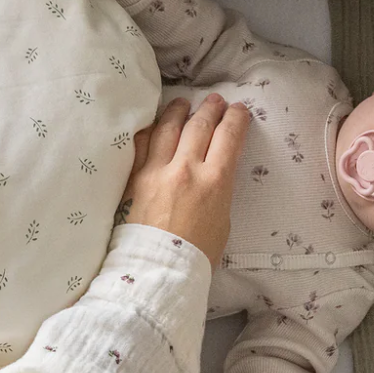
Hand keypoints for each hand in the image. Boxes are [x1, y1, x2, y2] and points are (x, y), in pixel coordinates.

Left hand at [119, 94, 249, 265]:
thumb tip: (212, 171)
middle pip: (200, 125)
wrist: (159, 271)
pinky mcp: (134, 178)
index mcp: (215, 182)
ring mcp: (157, 171)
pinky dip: (151, 129)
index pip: (228, 137)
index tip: (238, 110)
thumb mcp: (222, 219)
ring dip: (179, 111)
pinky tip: (155, 123)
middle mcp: (186, 169)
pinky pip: (142, 143)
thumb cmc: (196, 254)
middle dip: (211, 109)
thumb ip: (218, 188)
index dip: (236, 119)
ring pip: (168, 127)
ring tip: (184, 103)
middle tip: (215, 101)